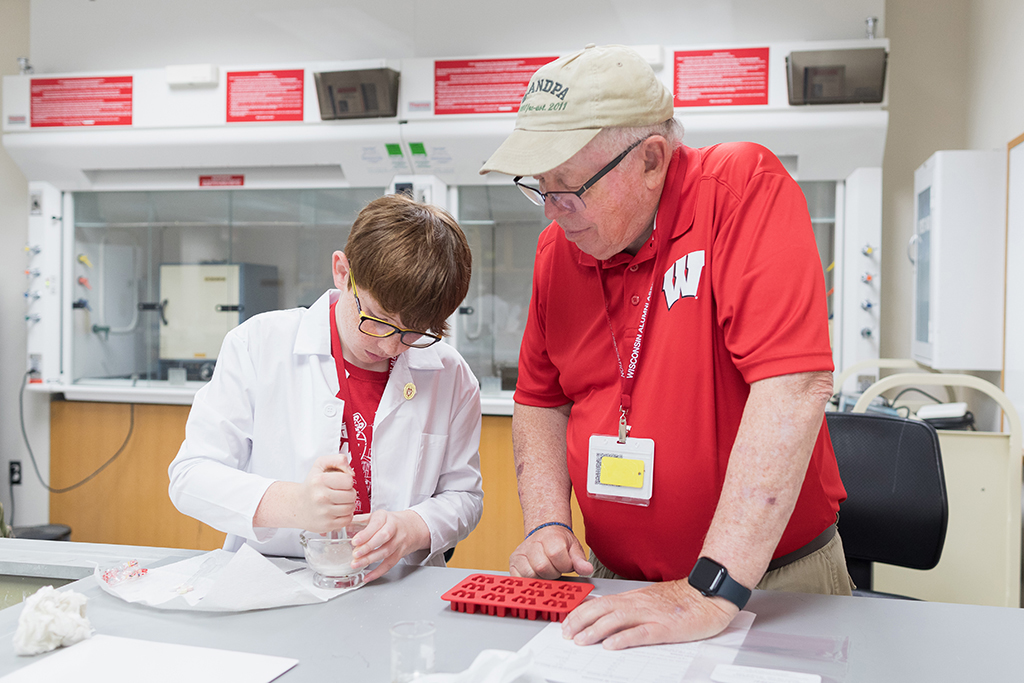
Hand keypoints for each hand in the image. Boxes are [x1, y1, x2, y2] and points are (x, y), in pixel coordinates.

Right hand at [297, 454, 355, 532]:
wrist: (296, 505)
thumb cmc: (311, 485)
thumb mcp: (320, 465)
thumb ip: (338, 460)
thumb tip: (351, 473)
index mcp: (320, 481)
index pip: (349, 480)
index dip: (347, 481)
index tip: (341, 483)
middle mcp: (321, 497)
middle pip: (352, 495)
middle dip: (349, 493)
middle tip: (340, 493)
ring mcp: (323, 512)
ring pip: (351, 508)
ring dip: (348, 504)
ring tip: (339, 502)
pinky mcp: (326, 525)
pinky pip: (347, 520)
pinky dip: (346, 516)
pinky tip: (337, 511)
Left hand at [350, 509, 429, 582]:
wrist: (413, 527)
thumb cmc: (391, 522)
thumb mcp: (377, 516)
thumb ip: (361, 520)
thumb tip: (344, 525)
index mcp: (385, 517)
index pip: (376, 524)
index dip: (366, 534)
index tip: (355, 541)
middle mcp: (394, 528)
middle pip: (383, 537)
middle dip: (368, 547)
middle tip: (355, 554)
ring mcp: (399, 541)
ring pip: (386, 552)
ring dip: (370, 559)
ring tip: (356, 564)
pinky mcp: (400, 553)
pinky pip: (389, 564)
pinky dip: (378, 572)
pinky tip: (367, 576)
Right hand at [508, 525, 593, 578]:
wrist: (544, 533)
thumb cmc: (559, 541)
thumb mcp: (573, 547)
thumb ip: (580, 560)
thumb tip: (587, 569)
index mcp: (549, 537)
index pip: (556, 554)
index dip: (564, 565)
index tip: (566, 564)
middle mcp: (532, 543)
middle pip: (542, 567)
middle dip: (553, 573)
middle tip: (556, 569)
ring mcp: (520, 553)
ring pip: (530, 574)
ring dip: (541, 578)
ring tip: (546, 572)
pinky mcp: (513, 563)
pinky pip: (518, 578)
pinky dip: (529, 581)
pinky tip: (536, 576)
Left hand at [561, 579, 736, 649]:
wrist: (707, 595)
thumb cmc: (681, 600)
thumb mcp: (649, 600)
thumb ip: (629, 607)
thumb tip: (608, 617)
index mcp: (633, 598)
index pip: (600, 603)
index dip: (581, 613)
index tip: (567, 623)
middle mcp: (637, 604)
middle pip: (603, 610)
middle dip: (581, 621)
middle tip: (567, 634)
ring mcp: (650, 615)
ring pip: (617, 620)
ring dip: (596, 630)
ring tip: (582, 640)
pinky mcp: (664, 627)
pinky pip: (641, 633)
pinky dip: (625, 638)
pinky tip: (612, 644)